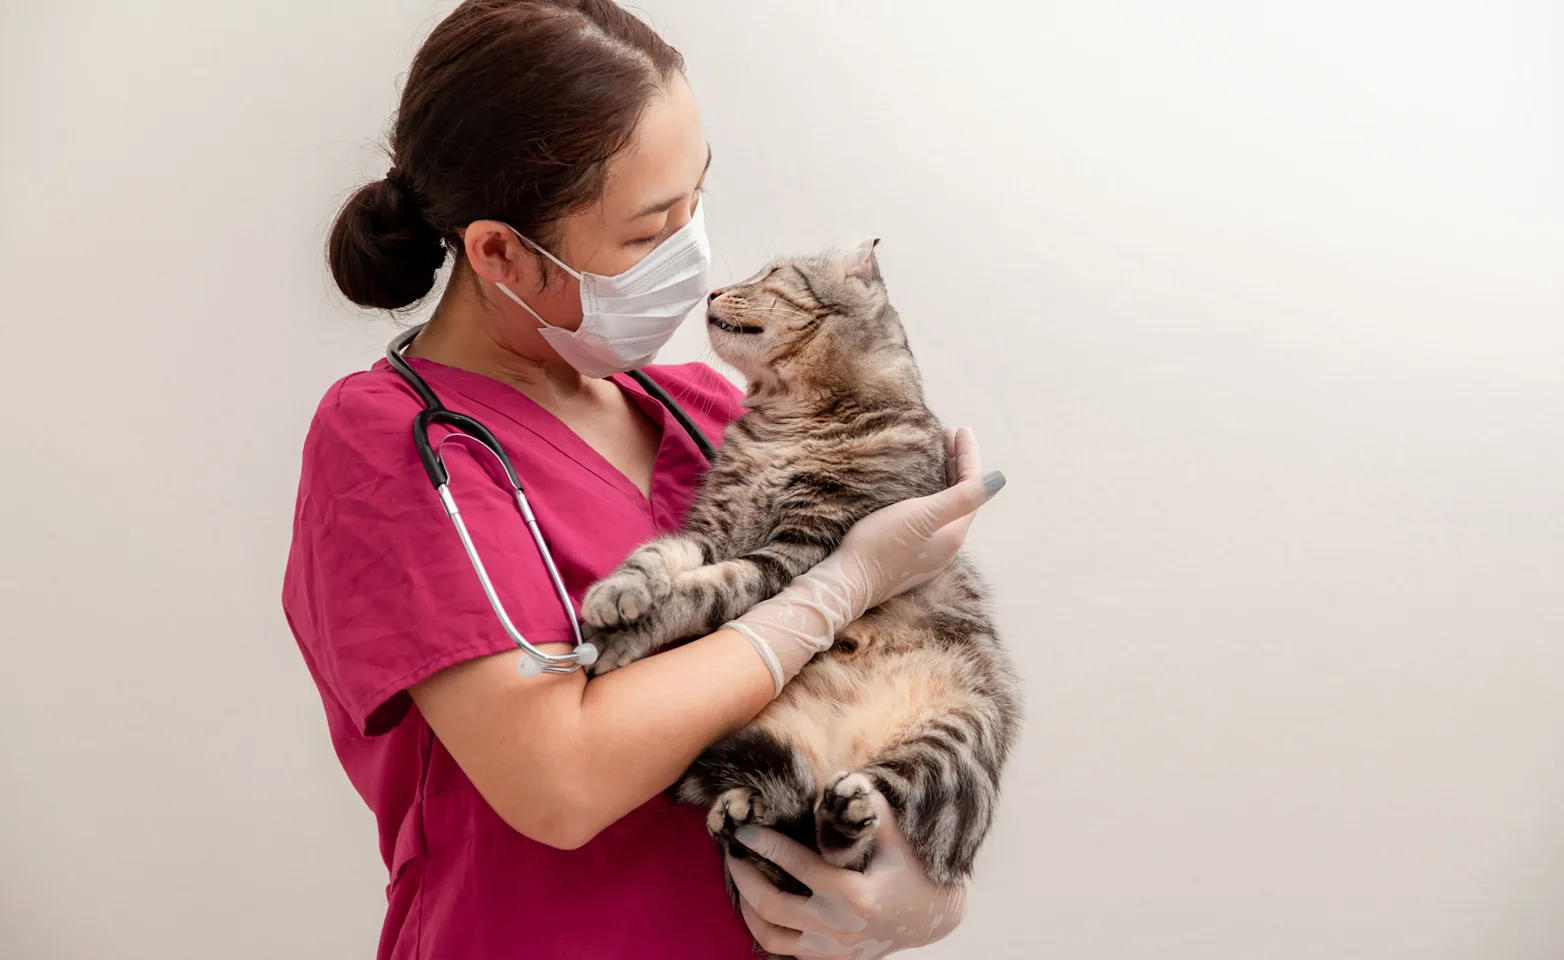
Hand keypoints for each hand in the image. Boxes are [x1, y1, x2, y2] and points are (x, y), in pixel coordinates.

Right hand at [725, 427, 1002, 693]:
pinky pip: (930, 519)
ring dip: (944, 479)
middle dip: (957, 464)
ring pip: (946, 508)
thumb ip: (962, 497)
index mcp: (954, 534)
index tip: (960, 428)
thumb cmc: (881, 546)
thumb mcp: (922, 515)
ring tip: (936, 455)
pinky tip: (917, 490)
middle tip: (947, 434)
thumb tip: (1000, 479)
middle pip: (961, 497)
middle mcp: (947, 545)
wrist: (847, 583)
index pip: (972, 487)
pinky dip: (931, 495)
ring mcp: (929, 553)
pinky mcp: (909, 556)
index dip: (968, 456)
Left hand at [728, 793, 967, 958]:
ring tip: (740, 879)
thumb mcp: (898, 839)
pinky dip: (764, 930)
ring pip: (771, 935)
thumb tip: (845, 782)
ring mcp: (832, 947)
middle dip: (745, 876)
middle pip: (774, 905)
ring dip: (747, 907)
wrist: (930, 918)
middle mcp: (839, 926)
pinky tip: (756, 907)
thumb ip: (872, 811)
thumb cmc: (913, 873)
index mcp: (855, 895)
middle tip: (732, 852)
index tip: (745, 829)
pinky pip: (784, 950)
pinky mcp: (830, 958)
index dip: (768, 846)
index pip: (799, 866)